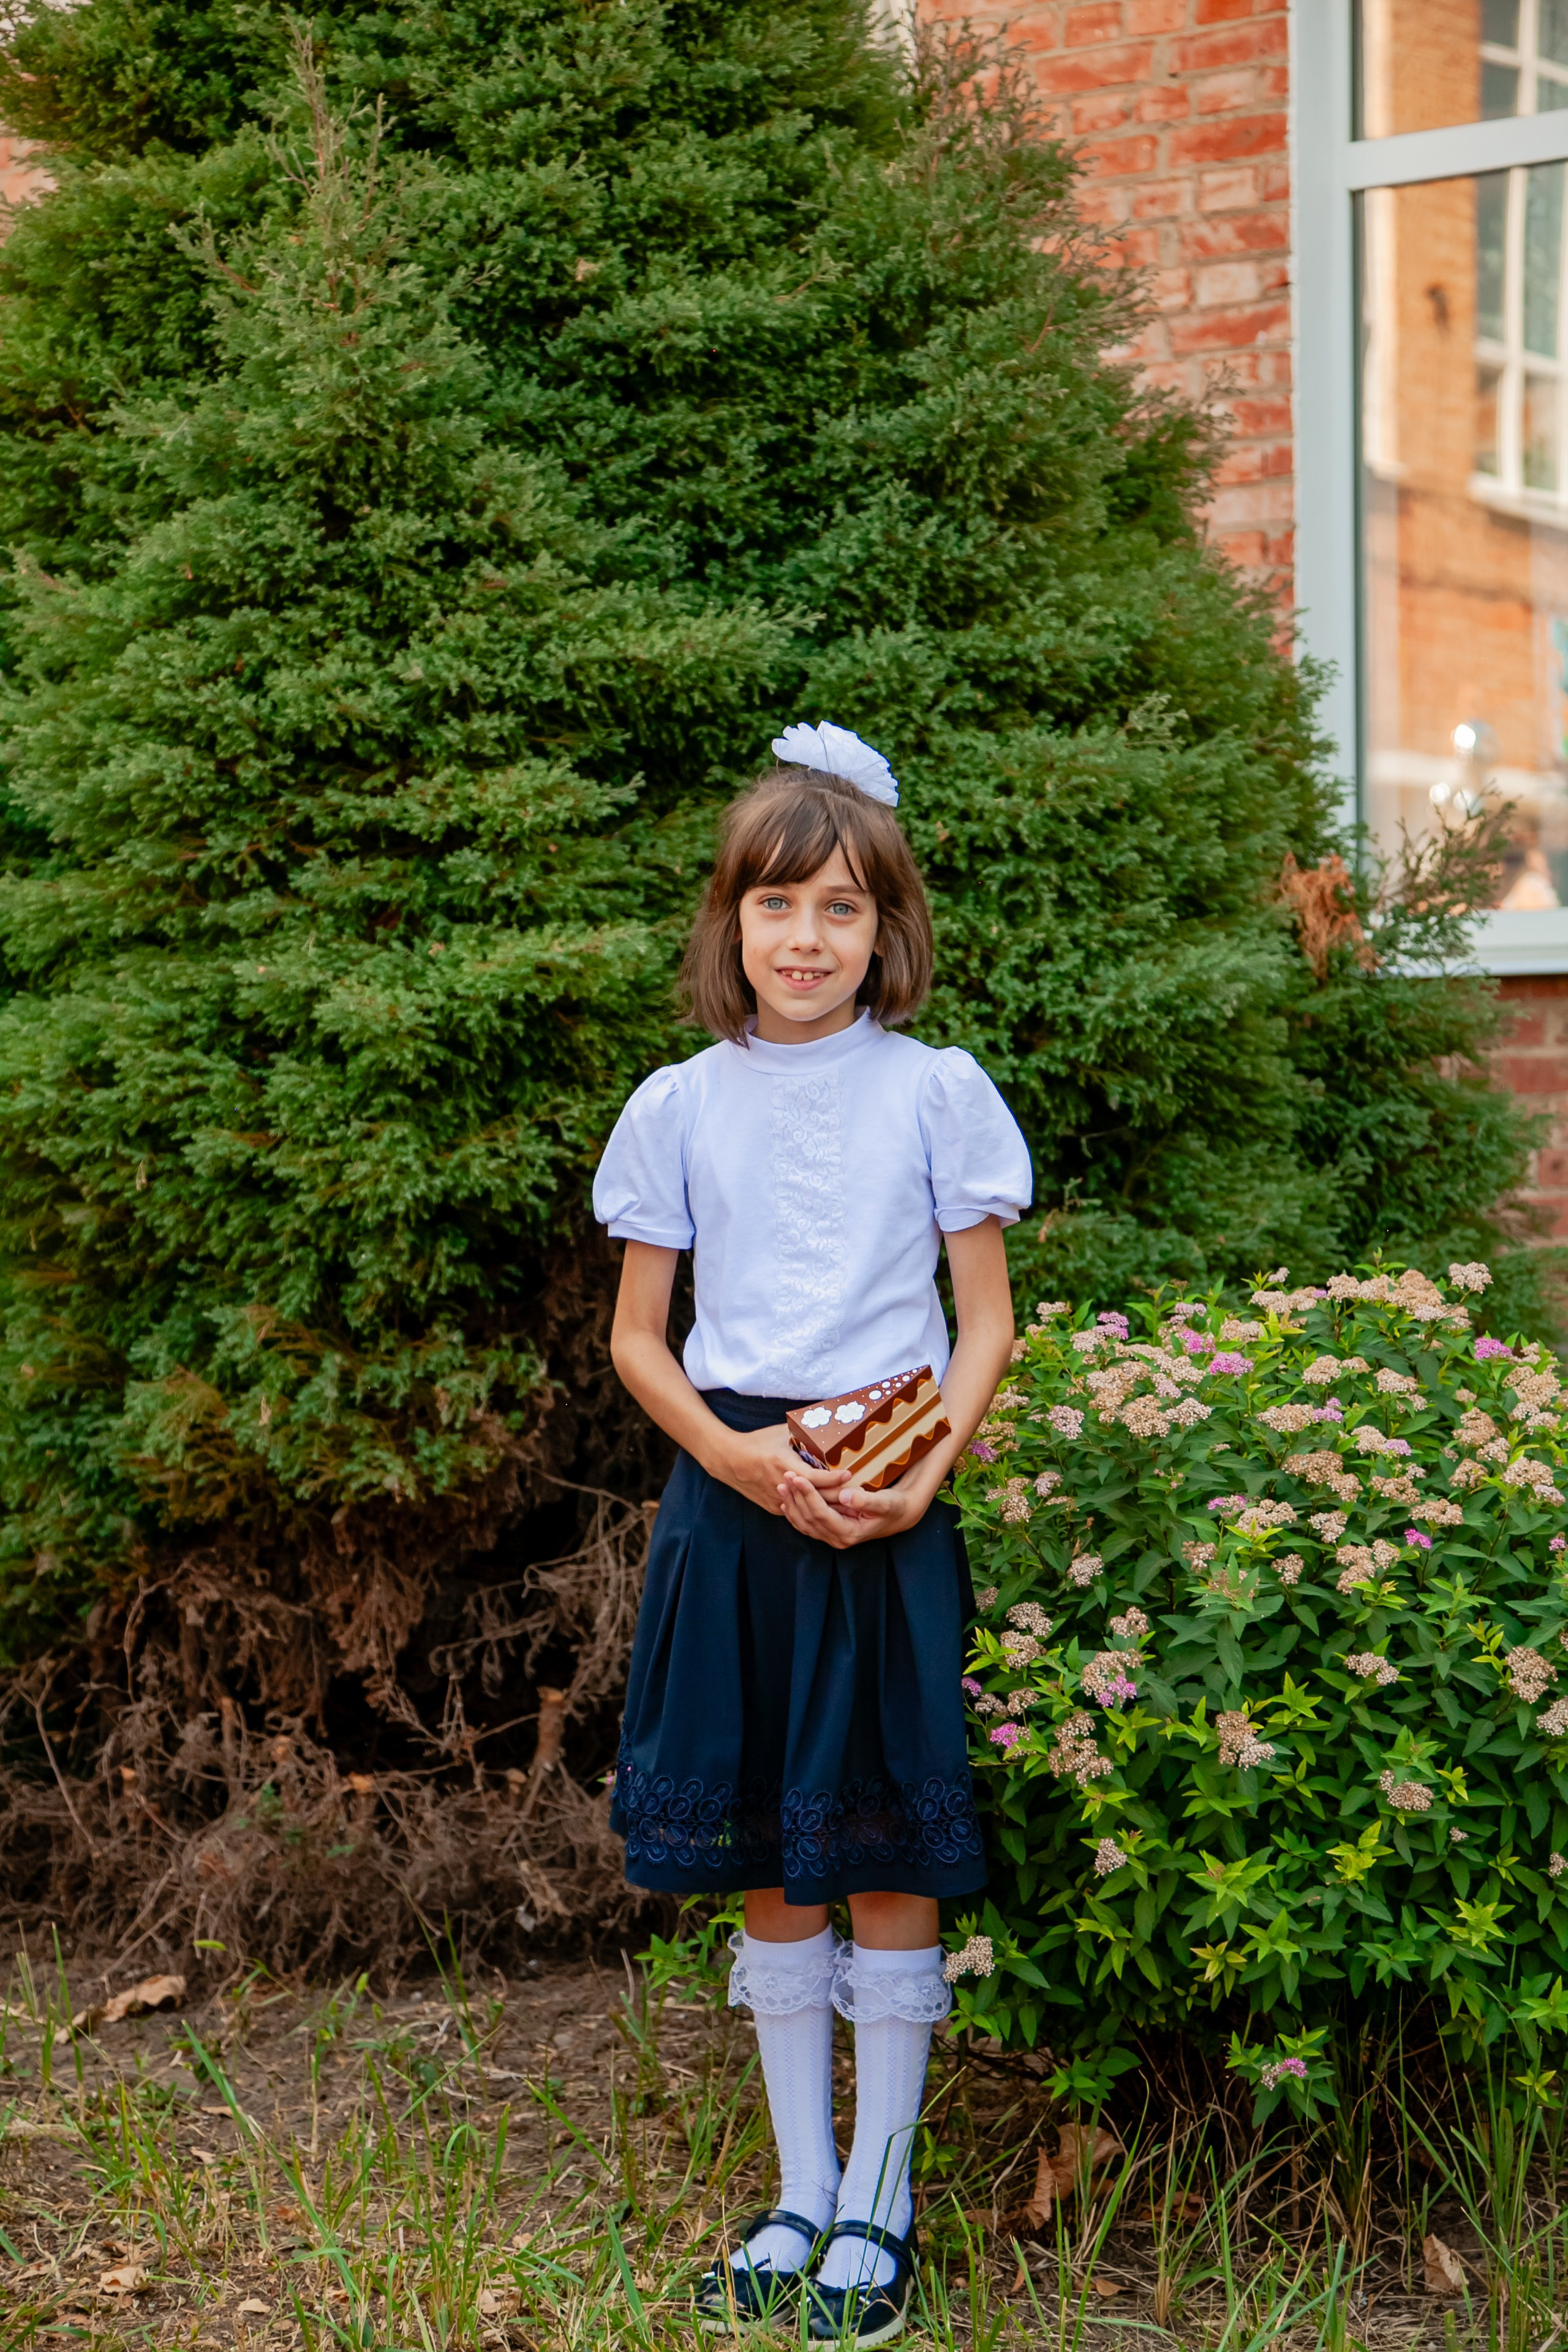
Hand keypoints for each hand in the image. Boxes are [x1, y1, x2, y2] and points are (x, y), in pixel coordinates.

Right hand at [708, 1423, 847, 1516]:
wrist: (729, 1460)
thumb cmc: (757, 1442)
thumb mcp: (781, 1433)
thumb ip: (803, 1434)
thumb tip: (826, 1424)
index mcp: (783, 1465)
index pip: (816, 1477)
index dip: (835, 1478)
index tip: (851, 1473)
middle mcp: (781, 1485)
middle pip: (816, 1496)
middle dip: (838, 1495)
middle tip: (858, 1491)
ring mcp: (777, 1499)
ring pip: (808, 1506)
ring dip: (827, 1504)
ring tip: (849, 1501)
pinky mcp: (774, 1508)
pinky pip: (798, 1508)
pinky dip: (812, 1506)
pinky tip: (828, 1504)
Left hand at [777, 1465, 938, 1548]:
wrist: (898, 1515)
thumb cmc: (894, 1506)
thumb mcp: (885, 1502)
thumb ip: (866, 1500)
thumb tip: (845, 1495)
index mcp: (849, 1533)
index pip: (821, 1514)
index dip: (808, 1495)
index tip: (798, 1477)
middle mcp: (837, 1539)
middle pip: (808, 1518)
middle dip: (796, 1497)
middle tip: (786, 1476)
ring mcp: (832, 1537)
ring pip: (804, 1523)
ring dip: (791, 1504)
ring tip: (782, 1484)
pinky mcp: (829, 1531)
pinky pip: (806, 1524)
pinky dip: (794, 1512)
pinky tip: (786, 1499)